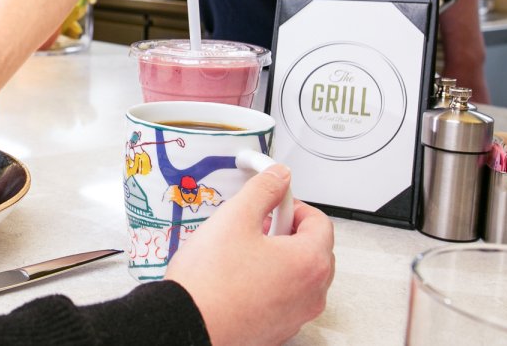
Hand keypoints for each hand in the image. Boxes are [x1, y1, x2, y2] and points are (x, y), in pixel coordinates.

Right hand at [165, 165, 334, 344]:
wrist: (188, 324)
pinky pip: (284, 298)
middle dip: (287, 232)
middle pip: (313, 249)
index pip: (319, 221)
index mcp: (310, 262)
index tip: (272, 201)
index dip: (293, 204)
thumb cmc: (210, 282)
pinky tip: (238, 278)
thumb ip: (262, 190)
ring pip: (298, 276)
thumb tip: (278, 177)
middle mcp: (312, 293)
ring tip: (243, 253)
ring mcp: (297, 315)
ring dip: (278, 259)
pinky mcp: (278, 330)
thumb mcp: (234, 218)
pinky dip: (269, 284)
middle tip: (256, 226)